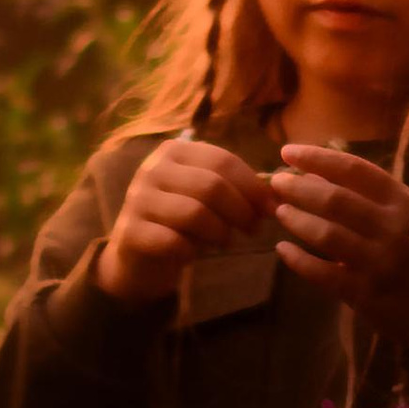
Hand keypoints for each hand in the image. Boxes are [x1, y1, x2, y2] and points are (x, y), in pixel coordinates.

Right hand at [96, 135, 275, 305]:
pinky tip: (195, 254)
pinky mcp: (131, 232)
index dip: (252, 185)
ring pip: (195, 213)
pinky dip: (192, 251)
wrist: (137, 256)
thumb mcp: (206, 196)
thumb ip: (235, 188)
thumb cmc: (180, 221)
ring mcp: (138, 199)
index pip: (223, 160)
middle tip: (253, 229)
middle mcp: (152, 168)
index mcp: (174, 151)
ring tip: (226, 241)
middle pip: (212, 185)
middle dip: (241, 210)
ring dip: (220, 232)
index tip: (271, 208)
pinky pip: (174, 242)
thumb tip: (277, 194)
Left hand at [270, 143, 408, 338]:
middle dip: (298, 188)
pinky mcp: (365, 294)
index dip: (318, 158)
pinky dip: (298, 260)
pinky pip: (322, 274)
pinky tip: (283, 251)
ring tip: (279, 211)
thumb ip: (371, 199)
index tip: (289, 152)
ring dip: (296, 220)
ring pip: (326, 235)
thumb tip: (316, 176)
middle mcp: (394, 229)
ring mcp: (379, 263)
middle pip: (335, 200)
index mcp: (405, 203)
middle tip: (276, 183)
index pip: (355, 170)